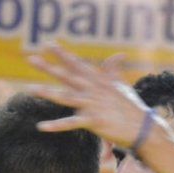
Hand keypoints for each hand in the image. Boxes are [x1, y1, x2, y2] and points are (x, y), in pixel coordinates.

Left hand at [27, 46, 154, 148]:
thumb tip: (119, 55)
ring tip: (30, 89)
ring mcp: (93, 105)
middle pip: (67, 76)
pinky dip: (56, 126)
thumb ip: (114, 70)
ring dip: (47, 93)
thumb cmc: (131, 107)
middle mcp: (94, 90)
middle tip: (31, 59)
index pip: (77, 64)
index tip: (48, 44)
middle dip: (49, 67)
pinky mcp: (94, 121)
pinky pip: (71, 123)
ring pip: (66, 97)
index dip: (62, 54)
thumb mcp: (121, 85)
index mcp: (99, 81)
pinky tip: (41, 127)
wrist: (143, 127)